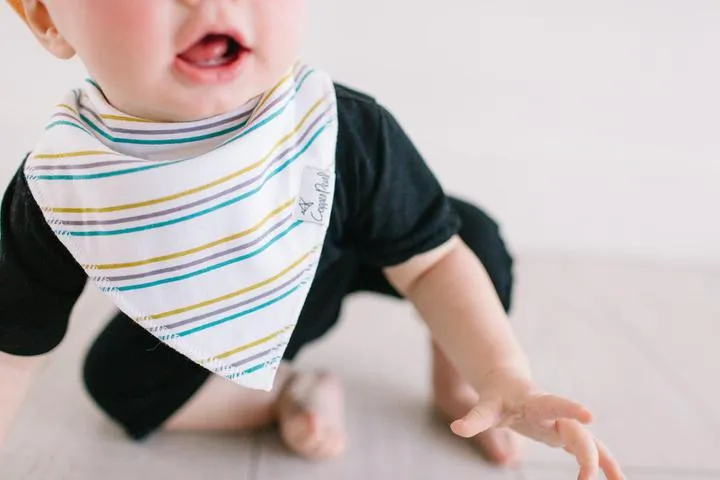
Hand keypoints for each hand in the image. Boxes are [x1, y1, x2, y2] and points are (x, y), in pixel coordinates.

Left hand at [451, 369, 623, 479]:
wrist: (509, 383)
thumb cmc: (498, 396)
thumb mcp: (486, 407)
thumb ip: (475, 419)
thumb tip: (457, 428)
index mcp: (536, 401)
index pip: (554, 404)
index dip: (570, 408)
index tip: (590, 414)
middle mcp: (556, 412)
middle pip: (576, 431)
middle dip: (585, 451)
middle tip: (585, 478)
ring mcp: (565, 423)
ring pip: (590, 441)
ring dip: (605, 460)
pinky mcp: (567, 433)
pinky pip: (590, 449)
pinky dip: (603, 463)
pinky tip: (617, 479)